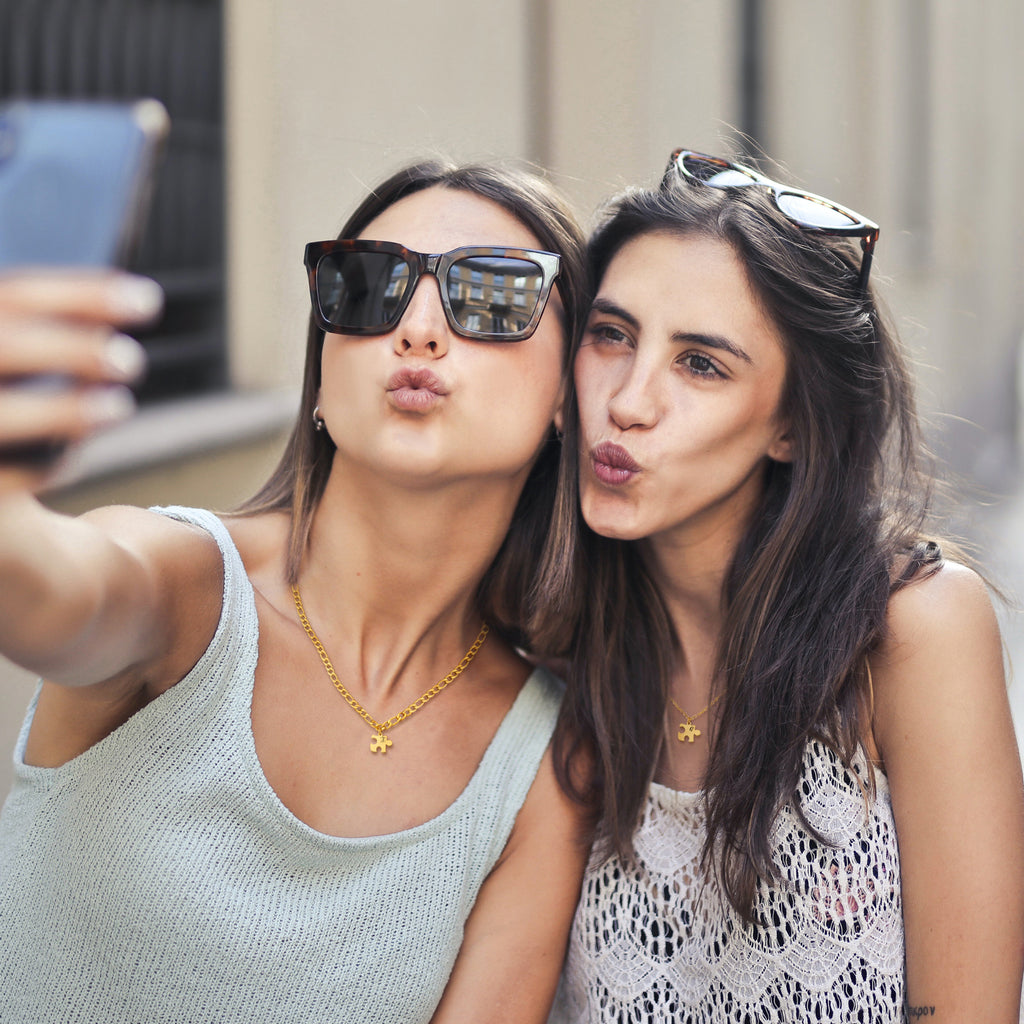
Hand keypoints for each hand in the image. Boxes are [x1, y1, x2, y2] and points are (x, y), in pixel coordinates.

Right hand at [0, 269, 160, 492]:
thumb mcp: (6, 355)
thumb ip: (38, 331)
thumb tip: (128, 301)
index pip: (16, 294)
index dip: (82, 294)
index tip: (147, 299)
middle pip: (4, 345)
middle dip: (74, 349)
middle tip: (131, 361)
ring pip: (1, 414)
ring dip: (65, 410)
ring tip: (118, 408)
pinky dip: (39, 468)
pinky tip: (69, 462)